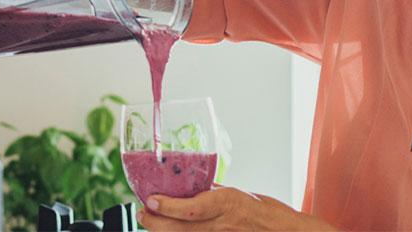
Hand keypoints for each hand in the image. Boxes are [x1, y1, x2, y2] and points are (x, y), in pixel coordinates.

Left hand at [136, 185, 337, 230]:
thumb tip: (196, 185)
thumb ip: (216, 191)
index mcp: (228, 204)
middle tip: (143, 213)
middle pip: (179, 229)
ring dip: (162, 230)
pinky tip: (170, 231)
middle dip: (155, 222)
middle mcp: (222, 225)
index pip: (191, 209)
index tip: (150, 199)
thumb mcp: (241, 193)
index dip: (167, 206)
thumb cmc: (268, 212)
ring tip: (151, 221)